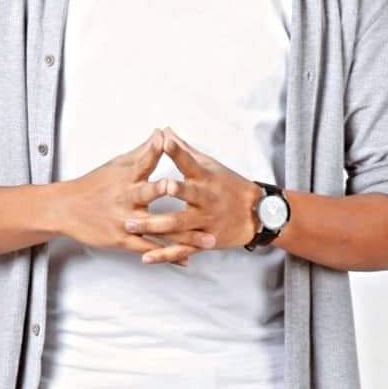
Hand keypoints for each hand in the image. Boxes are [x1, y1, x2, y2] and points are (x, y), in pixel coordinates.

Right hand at [55, 128, 218, 270]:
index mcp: (126, 177)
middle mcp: (126, 198)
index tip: (165, 139)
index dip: (153, 150)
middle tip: (180, 189)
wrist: (65, 209)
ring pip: (157, 228)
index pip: (142, 160)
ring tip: (208, 239)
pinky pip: (149, 248)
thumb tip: (161, 132)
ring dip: (183, 235)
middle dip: (163, 191)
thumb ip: (143, 152)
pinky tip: (188, 259)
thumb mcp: (117, 165)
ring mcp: (125, 220)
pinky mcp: (122, 239)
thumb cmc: (95, 184)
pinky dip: (169, 255)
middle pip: (148, 193)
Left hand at [126, 127, 259, 263]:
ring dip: (155, 226)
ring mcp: (205, 221)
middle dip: (168, 192)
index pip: (190, 162)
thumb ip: (184, 150)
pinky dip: (165, 255)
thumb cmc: (228, 185)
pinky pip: (182, 250)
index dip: (177, 151)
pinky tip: (146, 258)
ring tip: (131, 225)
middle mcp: (205, 199)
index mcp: (205, 178)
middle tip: (151, 188)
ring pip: (178, 226)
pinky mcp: (204, 241)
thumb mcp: (209, 165)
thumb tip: (165, 131)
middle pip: (185, 195)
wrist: (256, 214)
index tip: (164, 140)